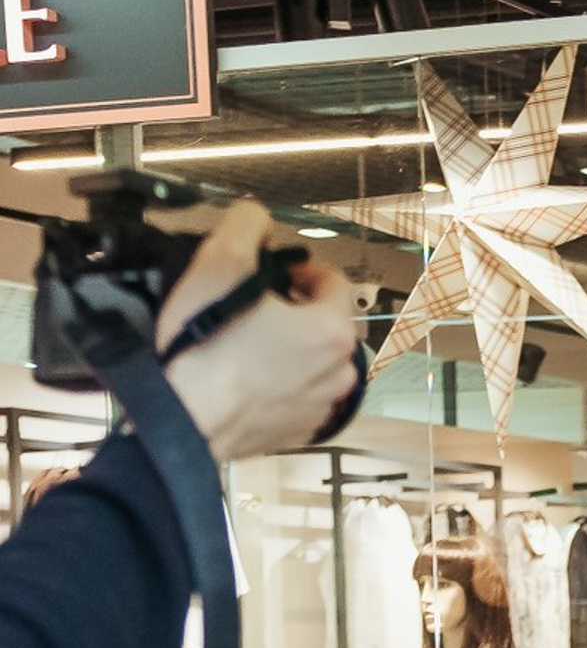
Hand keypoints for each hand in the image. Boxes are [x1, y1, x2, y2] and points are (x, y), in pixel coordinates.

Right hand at [156, 198, 360, 462]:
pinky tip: (247, 374)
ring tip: (246, 339)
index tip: (271, 268)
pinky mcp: (302, 430)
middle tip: (252, 302)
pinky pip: (300, 393)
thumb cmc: (204, 346)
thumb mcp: (219, 263)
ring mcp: (324, 405)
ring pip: (314, 359)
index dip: (300, 266)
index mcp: (332, 329)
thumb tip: (258, 217)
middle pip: (325, 321)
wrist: (184, 421)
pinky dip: (282, 380)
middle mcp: (341, 371)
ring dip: (289, 344)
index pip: (333, 279)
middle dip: (295, 306)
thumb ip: (246, 226)